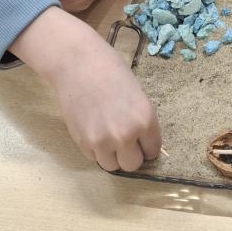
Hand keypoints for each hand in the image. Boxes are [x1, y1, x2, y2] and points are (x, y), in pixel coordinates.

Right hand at [10, 7, 160, 170]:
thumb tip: (142, 142)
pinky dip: (96, 150)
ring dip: (113, 155)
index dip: (147, 145)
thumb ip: (141, 121)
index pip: (153, 150)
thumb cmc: (111, 71)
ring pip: (113, 166)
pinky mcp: (83, 143)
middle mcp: (126, 135)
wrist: (78, 64)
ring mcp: (103, 142)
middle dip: (131, 154)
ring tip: (108, 136)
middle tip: (125, 140)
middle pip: (133, 164)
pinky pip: (95, 158)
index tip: (141, 140)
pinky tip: (94, 129)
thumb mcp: (137, 95)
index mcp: (145, 120)